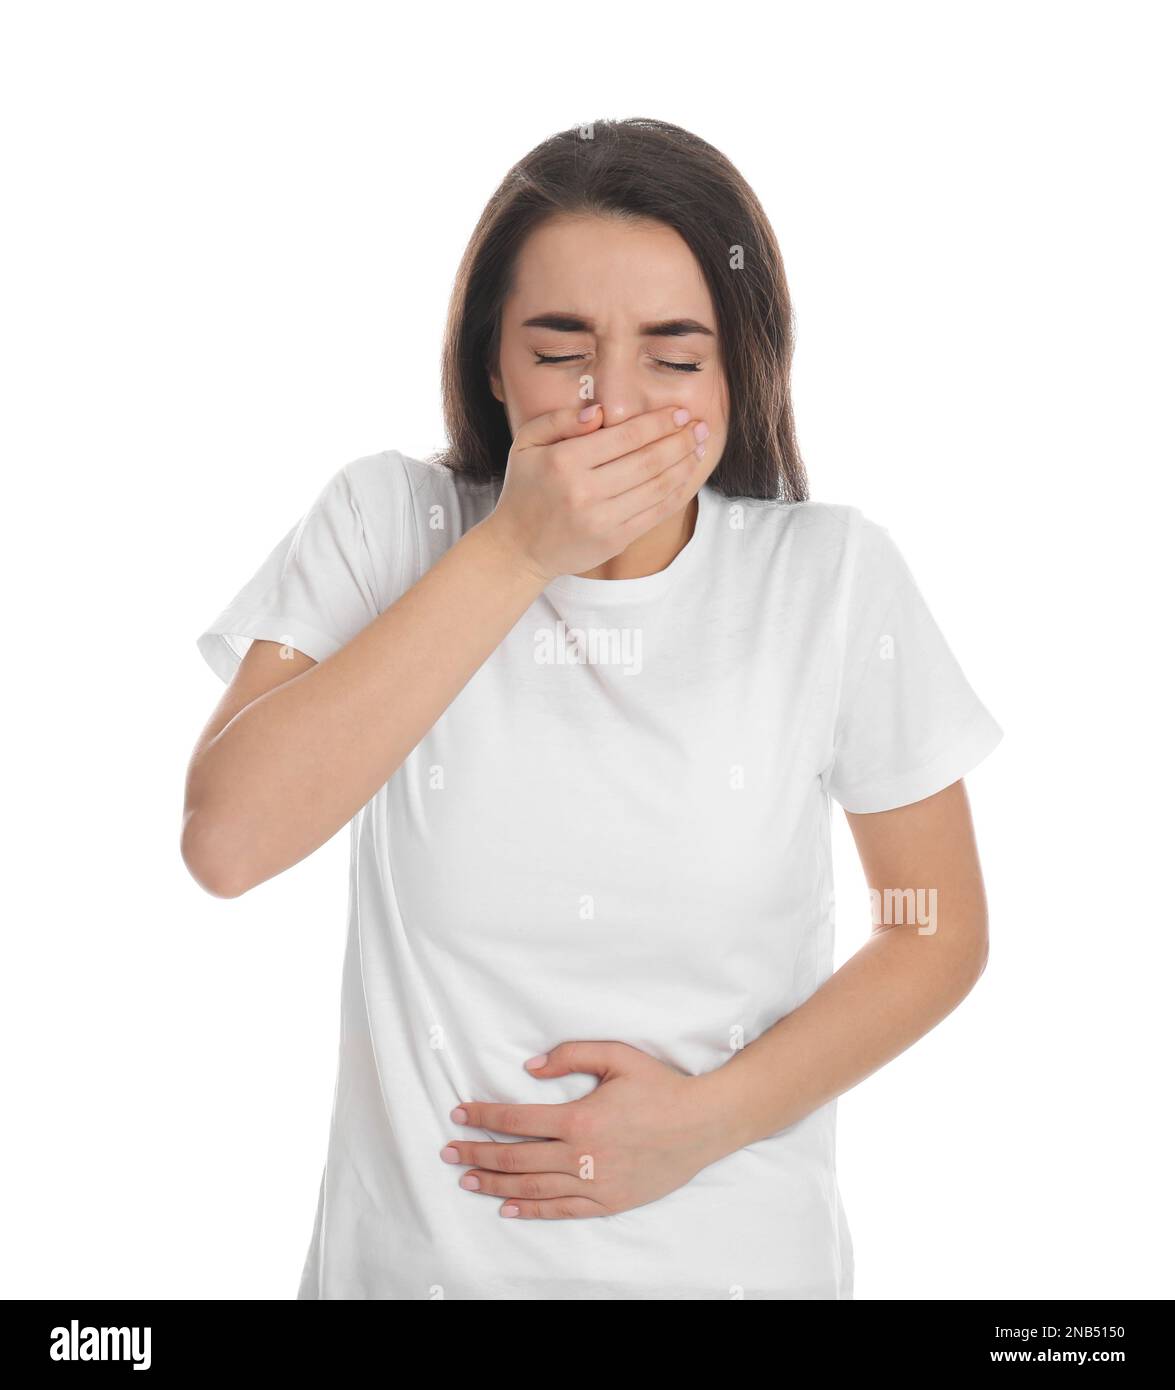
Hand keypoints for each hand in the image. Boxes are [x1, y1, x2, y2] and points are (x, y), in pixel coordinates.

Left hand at [438, 1041, 736, 1218]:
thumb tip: (530, 1067)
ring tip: (467, 1179)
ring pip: (533, 1188)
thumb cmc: (660, 1085)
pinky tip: (507, 1207)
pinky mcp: (609, 1202)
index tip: (459, 1115)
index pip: (518, 1121)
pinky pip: (562, 1209)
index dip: (484, 1118)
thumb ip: (571, 1055)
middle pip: (517, 1158)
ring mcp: (596, 1183)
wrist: (703, 1123)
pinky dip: (531, 1210)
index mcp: (581, 1118)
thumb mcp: (618, 1056)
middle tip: (448, 1152)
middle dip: (478, 1154)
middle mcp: (583, 1156)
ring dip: (495, 1184)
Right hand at [480, 403, 710, 583]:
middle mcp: (585, 491)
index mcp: (564, 462)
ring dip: (684, 465)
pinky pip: (655, 513)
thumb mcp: (527, 443)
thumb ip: (560, 420)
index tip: (680, 413)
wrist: (519, 546)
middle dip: (680, 440)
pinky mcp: (614, 540)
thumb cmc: (526, 488)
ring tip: (699, 447)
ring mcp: (602, 519)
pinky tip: (687, 477)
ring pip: (657, 487)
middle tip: (700, 426)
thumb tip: (600, 412)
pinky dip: (677, 494)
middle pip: (648, 460)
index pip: (625, 436)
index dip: (659, 423)